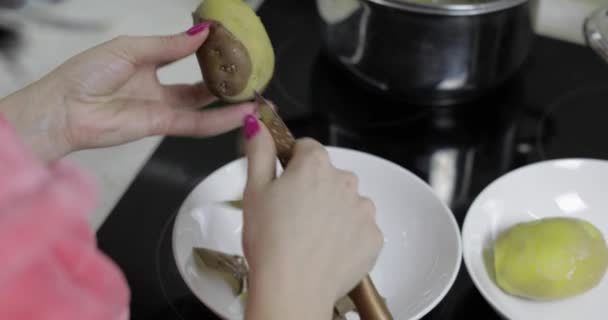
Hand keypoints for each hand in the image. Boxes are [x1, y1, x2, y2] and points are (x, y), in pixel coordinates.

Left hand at [0, 22, 255, 160]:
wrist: (63, 110)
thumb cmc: (86, 74)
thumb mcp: (130, 49)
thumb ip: (168, 46)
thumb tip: (202, 34)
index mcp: (145, 62)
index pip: (182, 54)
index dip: (204, 48)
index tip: (228, 41)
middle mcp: (157, 87)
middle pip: (198, 85)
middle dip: (223, 80)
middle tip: (248, 73)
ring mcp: (161, 108)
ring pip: (203, 106)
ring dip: (229, 103)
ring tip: (256, 96)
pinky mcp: (162, 127)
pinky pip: (197, 124)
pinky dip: (220, 120)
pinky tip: (242, 114)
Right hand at [240, 115, 383, 319]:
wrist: (292, 288)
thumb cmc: (270, 241)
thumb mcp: (254, 190)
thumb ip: (259, 150)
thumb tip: (257, 123)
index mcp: (315, 165)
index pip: (307, 148)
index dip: (293, 165)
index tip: (285, 183)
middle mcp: (345, 181)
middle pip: (329, 175)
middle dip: (315, 189)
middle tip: (293, 216)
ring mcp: (363, 210)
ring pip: (347, 202)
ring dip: (334, 212)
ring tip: (311, 236)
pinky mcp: (374, 237)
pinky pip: (360, 228)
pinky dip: (348, 236)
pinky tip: (327, 250)